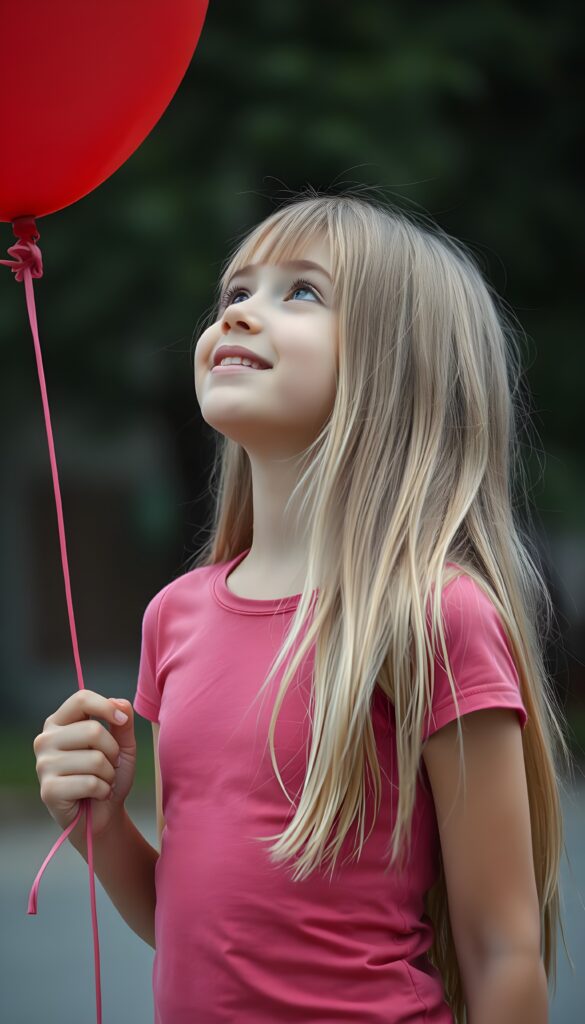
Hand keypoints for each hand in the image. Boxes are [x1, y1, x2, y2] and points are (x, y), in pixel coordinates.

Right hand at [33, 689, 136, 841]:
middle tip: (109, 765)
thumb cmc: (109, 774)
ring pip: (95, 759)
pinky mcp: (48, 790)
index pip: (81, 699)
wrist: (103, 813)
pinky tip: (96, 795)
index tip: (122, 720)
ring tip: (101, 781)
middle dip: (112, 751)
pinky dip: (103, 790)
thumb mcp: (122, 745)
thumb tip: (120, 703)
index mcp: (59, 722)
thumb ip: (123, 722)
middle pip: (93, 730)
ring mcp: (43, 765)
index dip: (106, 707)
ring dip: (109, 774)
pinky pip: (91, 783)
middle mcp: (45, 740)